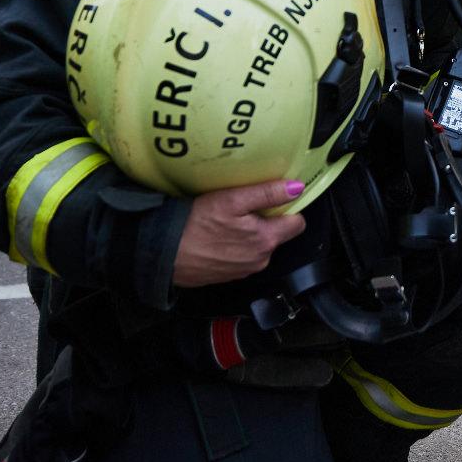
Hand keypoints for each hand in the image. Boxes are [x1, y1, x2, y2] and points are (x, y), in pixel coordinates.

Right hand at [171, 179, 308, 287]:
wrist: (163, 254)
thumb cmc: (195, 224)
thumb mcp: (232, 200)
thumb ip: (267, 193)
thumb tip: (296, 187)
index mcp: (266, 240)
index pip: (297, 223)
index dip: (289, 208)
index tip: (274, 198)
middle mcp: (260, 259)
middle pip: (278, 234)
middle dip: (267, 219)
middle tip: (245, 205)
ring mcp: (244, 270)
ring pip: (259, 245)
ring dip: (251, 232)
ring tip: (229, 219)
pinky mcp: (229, 275)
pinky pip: (243, 256)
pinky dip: (236, 245)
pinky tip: (219, 235)